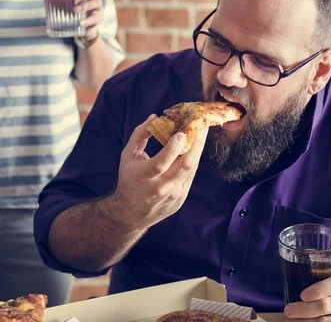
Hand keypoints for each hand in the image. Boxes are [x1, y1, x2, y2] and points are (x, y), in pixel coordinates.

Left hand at [73, 0, 102, 43]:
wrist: (82, 28)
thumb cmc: (74, 9)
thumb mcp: (64, 0)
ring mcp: (98, 9)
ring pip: (94, 4)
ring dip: (85, 6)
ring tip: (74, 10)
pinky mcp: (97, 21)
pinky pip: (95, 20)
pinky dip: (88, 21)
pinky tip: (80, 23)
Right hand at [109, 114, 208, 230]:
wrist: (130, 213)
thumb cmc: (129, 179)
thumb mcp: (128, 156)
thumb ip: (140, 135)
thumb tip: (154, 117)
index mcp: (144, 176)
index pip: (161, 163)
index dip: (173, 148)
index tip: (182, 133)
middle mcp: (161, 187)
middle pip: (185, 166)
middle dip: (197, 144)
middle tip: (203, 126)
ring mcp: (173, 194)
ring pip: (191, 169)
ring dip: (197, 150)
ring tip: (200, 133)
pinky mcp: (181, 198)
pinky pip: (189, 176)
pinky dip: (191, 161)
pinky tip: (193, 150)